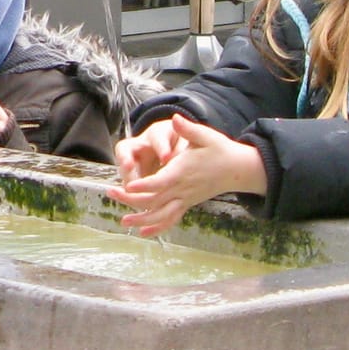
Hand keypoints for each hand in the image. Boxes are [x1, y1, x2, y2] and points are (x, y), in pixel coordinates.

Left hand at [108, 113, 267, 235]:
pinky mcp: (187, 203)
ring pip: (161, 214)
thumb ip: (188, 129)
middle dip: (131, 199)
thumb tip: (175, 118)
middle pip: (154, 200)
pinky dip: (157, 227)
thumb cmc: (220, 150)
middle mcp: (182, 188)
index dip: (144, 185)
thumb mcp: (205, 135)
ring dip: (141, 219)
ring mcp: (185, 198)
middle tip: (110, 192)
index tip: (127, 185)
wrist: (238, 169)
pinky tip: (143, 231)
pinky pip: (171, 219)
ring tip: (123, 221)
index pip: (160, 181)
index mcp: (182, 171)